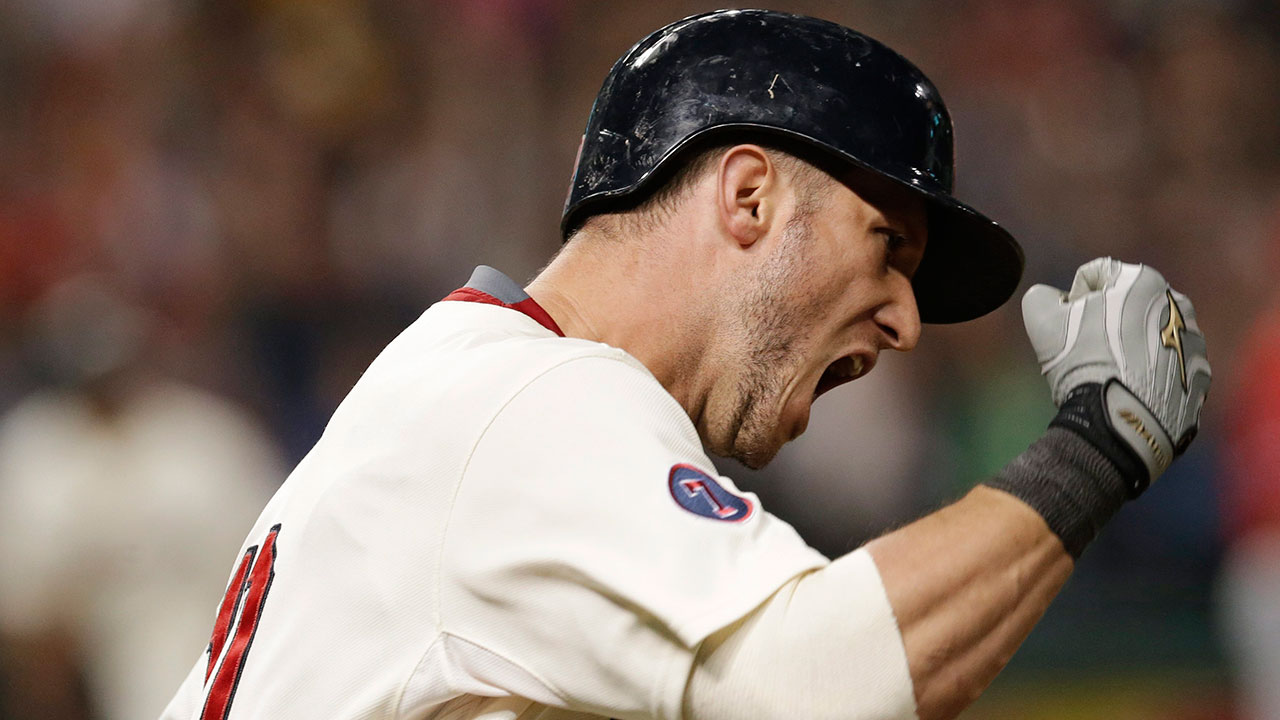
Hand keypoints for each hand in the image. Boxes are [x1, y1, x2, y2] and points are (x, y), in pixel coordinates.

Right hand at [1021, 258, 1210, 493]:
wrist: (1122, 423)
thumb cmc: (1081, 362)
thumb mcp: (1040, 318)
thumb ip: (1042, 295)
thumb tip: (1052, 298)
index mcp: (1143, 281)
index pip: (1097, 275)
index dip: (1073, 298)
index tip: (1067, 325)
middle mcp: (1179, 305)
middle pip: (1129, 305)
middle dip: (1107, 321)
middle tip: (1087, 351)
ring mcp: (1195, 344)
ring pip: (1152, 336)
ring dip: (1132, 347)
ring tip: (1112, 374)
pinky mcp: (1201, 379)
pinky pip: (1170, 368)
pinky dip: (1152, 375)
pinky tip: (1132, 392)